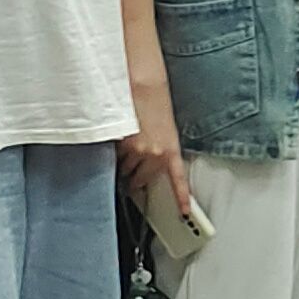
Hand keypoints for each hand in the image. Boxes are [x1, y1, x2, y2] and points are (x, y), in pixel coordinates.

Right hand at [118, 82, 192, 227]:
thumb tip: (147, 168)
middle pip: (141, 179)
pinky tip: (117, 140)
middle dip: (136, 176)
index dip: (182, 198)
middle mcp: (155, 155)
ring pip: (124, 168)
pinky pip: (114, 157)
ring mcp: (136, 151)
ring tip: (127, 143)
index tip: (184, 212)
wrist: (144, 86)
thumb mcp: (165, 131)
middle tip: (133, 165)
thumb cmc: (155, 106)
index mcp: (171, 150)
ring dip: (123, 163)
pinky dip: (113, 153)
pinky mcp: (120, 145)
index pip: (178, 180)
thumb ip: (159, 151)